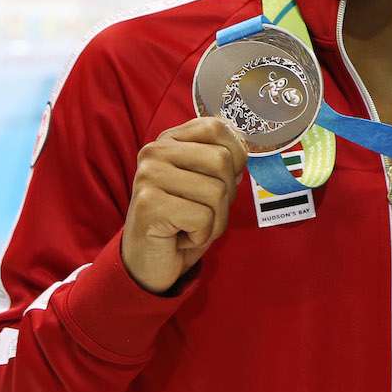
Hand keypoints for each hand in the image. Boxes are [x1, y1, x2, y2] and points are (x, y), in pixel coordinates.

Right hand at [121, 117, 247, 293]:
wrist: (147, 263)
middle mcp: (155, 152)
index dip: (234, 156)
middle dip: (226, 195)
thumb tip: (243, 157)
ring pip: (217, 192)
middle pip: (222, 160)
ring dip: (215, 220)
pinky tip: (180, 237)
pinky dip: (201, 235)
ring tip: (191, 226)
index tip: (221, 180)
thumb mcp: (206, 185)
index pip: (216, 128)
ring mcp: (148, 176)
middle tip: (203, 212)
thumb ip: (223, 165)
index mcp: (170, 140)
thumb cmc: (182, 222)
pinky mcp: (148, 205)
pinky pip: (203, 218)